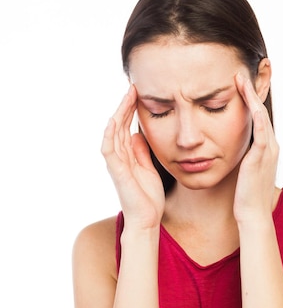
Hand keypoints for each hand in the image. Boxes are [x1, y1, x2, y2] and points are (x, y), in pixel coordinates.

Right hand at [101, 85, 164, 227]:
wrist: (147, 220)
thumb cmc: (148, 198)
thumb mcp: (149, 169)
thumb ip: (142, 153)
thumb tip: (138, 134)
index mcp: (128, 155)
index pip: (126, 127)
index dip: (131, 110)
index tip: (139, 93)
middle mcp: (119, 157)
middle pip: (119, 126)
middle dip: (125, 106)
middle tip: (133, 87)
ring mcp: (117, 164)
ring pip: (113, 133)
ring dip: (118, 114)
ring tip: (126, 96)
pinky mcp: (117, 172)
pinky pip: (109, 150)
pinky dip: (110, 135)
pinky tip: (114, 120)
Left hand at [233, 73, 278, 222]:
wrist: (253, 215)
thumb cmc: (246, 197)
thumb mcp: (245, 172)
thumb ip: (243, 158)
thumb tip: (231, 150)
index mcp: (267, 149)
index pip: (259, 118)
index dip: (251, 100)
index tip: (241, 84)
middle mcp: (271, 147)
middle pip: (262, 112)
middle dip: (253, 92)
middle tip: (243, 72)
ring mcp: (268, 151)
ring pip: (261, 117)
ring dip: (252, 97)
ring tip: (242, 79)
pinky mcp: (261, 158)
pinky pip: (260, 132)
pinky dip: (256, 116)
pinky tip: (251, 104)